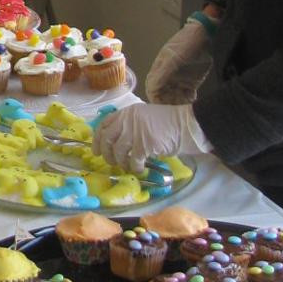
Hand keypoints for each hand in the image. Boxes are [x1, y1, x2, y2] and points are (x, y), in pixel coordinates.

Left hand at [94, 102, 213, 167]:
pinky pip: (133, 160)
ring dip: (121, 162)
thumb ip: (129, 125)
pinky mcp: (144, 143)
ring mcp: (135, 131)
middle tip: (112, 162)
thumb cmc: (167, 123)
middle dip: (107, 154)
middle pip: (107, 139)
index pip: (104, 125)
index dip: (97, 140)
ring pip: (118, 151)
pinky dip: (135, 167)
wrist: (185, 125)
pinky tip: (139, 169)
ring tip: (127, 166)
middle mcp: (127, 120)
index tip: (97, 151)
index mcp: (126, 112)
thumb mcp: (143, 118)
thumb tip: (116, 143)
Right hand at [145, 18, 213, 102]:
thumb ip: (163, 73)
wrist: (206, 36)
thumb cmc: (186, 44)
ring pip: (174, 98)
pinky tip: (192, 104)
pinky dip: (187, 102)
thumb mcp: (174, 58)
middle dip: (167, 104)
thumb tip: (151, 88)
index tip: (161, 108)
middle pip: (163, 95)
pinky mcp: (191, 83)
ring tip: (184, 109)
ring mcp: (179, 80)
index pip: (152, 88)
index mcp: (159, 70)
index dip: (155, 99)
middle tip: (174, 112)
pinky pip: (186, 96)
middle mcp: (167, 77)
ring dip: (178, 105)